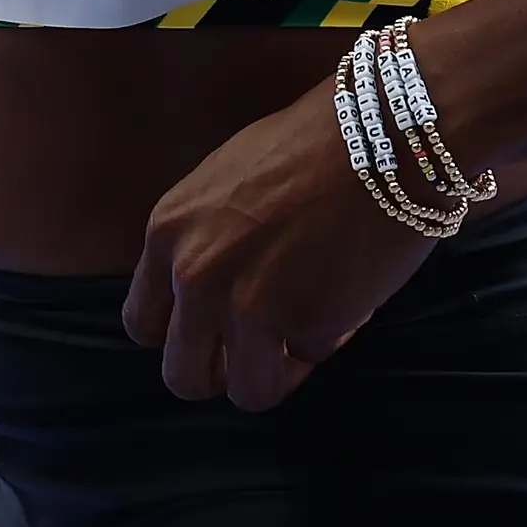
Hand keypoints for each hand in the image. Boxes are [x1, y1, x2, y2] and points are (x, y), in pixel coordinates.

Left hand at [122, 76, 434, 409]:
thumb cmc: (314, 144)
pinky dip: (328, 339)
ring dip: (276, 372)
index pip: (143, 323)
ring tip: (308, 329)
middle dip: (223, 372)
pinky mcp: (299, 326)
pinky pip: (308, 361)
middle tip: (260, 350)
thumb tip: (211, 297)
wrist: (383, 135)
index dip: (184, 334)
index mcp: (168, 232)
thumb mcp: (225, 183)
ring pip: (245, 391)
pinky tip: (345, 294)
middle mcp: (194, 275)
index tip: (215, 330)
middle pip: (183, 375)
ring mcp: (245, 306)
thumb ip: (204, 241)